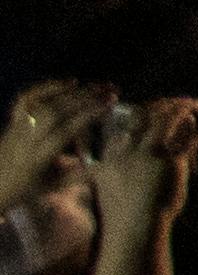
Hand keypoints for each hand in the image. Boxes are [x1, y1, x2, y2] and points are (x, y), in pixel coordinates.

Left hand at [0, 80, 99, 195]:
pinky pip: (26, 98)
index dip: (89, 114)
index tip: (109, 104)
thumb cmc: (20, 192)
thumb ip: (76, 175)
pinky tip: (68, 82)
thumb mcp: (49, 188)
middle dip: (85, 98)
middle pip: (56, 112)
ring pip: (43, 103)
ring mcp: (17, 127)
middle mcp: (27, 139)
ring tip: (94, 85)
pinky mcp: (11, 121)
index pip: (66, 130)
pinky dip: (47, 87)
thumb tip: (100, 162)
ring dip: (71, 91)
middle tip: (108, 90)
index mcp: (38, 157)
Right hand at [83, 94, 197, 231]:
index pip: (126, 121)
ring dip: (183, 107)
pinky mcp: (171, 163)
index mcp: (108, 155)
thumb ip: (117, 159)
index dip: (145, 109)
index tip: (158, 107)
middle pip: (145, 114)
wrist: (134, 232)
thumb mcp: (111, 183)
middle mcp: (127, 150)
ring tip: (197, 104)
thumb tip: (125, 137)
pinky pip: (193, 137)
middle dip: (165, 103)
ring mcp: (149, 154)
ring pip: (167, 119)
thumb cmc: (123, 213)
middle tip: (180, 101)